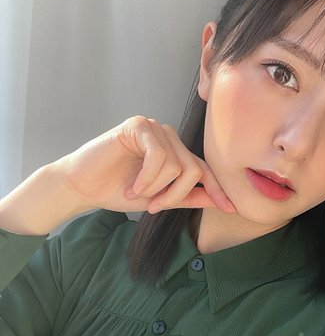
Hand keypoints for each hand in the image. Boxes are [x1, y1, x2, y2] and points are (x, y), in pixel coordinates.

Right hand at [53, 115, 234, 214]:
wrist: (83, 186)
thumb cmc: (117, 190)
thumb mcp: (159, 199)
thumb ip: (187, 197)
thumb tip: (219, 201)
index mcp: (176, 152)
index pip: (204, 169)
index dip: (217, 190)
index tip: (231, 209)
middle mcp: (168, 136)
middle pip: (193, 169)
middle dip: (175, 195)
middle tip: (153, 207)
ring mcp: (154, 128)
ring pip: (177, 165)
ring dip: (156, 188)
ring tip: (137, 193)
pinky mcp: (138, 126)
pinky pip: (159, 156)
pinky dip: (148, 178)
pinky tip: (132, 186)